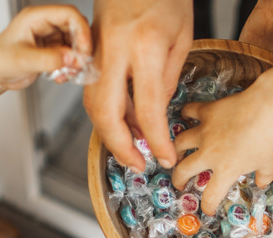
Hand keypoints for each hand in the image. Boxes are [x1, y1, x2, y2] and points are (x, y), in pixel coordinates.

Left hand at [0, 4, 90, 121]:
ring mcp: (49, 38)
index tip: (84, 50)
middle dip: (81, 48)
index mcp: (36, 17)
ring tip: (66, 74)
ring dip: (76, 61)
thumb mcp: (23, 60)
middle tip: (79, 64)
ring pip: (75, 44)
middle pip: (76, 28)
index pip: (68, 14)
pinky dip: (70, 68)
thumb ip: (49, 59)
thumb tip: (73, 58)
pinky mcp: (51, 51)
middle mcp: (44, 24)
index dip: (81, 30)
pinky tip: (60, 76)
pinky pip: (70, 56)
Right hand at [84, 0, 193, 171]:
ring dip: (110, 131)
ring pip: (93, 104)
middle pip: (106, 113)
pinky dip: (106, 111)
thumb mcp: (182, 38)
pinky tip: (124, 121)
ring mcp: (97, 50)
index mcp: (145, 48)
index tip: (165, 157)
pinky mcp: (90, 49)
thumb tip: (156, 113)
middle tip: (138, 164)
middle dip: (121, 146)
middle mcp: (114, 51)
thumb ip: (167, 79)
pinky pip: (93, 88)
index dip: (157, 140)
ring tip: (133, 148)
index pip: (148, 110)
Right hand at [171, 81, 272, 214]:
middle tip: (179, 182)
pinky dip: (187, 113)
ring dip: (176, 149)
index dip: (208, 206)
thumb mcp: (270, 164)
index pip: (211, 196)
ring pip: (180, 143)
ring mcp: (206, 132)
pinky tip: (186, 115)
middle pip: (183, 171)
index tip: (208, 209)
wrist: (269, 109)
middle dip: (178, 180)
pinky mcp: (207, 112)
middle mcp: (210, 154)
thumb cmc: (271, 139)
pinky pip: (190, 112)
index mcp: (226, 170)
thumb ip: (263, 177)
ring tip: (177, 152)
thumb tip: (261, 183)